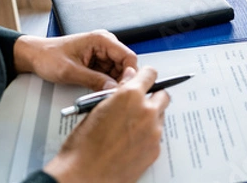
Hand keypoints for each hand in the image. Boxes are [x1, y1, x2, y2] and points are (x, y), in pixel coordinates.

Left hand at [14, 30, 137, 90]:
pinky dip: (106, 83)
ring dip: (112, 83)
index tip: (123, 88)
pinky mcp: (98, 62)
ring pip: (118, 72)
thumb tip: (113, 89)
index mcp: (101, 39)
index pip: (128, 56)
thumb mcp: (70, 71)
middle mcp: (105, 44)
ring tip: (101, 92)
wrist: (34, 56)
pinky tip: (98, 89)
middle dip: (120, 80)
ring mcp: (102, 53)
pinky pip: (109, 74)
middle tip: (111, 94)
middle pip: (125, 65)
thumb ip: (94, 80)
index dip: (129, 74)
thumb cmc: (47, 56)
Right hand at [44, 66, 170, 182]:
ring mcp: (154, 131)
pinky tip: (131, 142)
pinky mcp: (156, 150)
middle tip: (139, 104)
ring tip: (130, 127)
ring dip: (150, 117)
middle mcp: (146, 111)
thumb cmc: (83, 145)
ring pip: (160, 116)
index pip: (150, 74)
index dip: (146, 76)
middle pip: (162, 95)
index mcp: (130, 96)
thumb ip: (119, 91)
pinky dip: (148, 136)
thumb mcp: (97, 108)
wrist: (83, 176)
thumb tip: (129, 79)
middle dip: (152, 97)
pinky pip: (157, 135)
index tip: (145, 78)